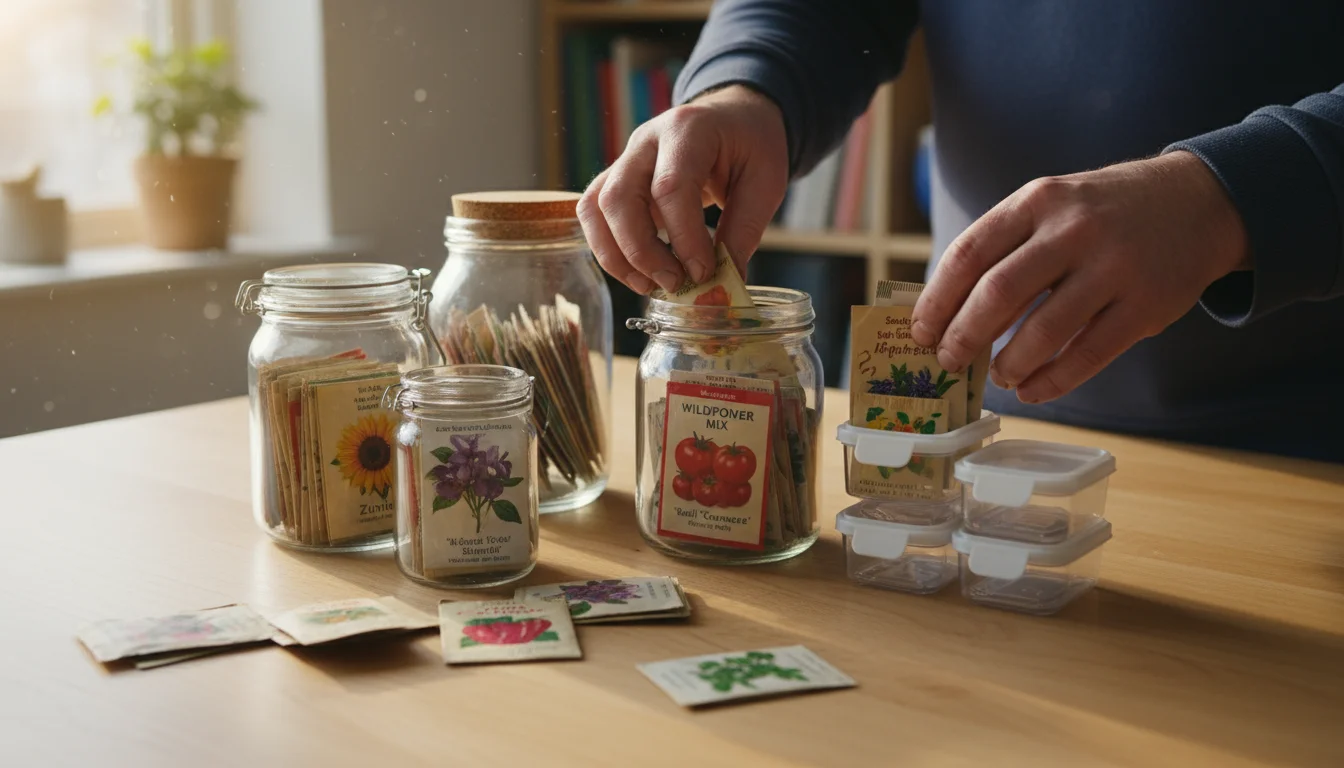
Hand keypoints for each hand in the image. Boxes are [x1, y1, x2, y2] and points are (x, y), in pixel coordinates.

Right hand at [577, 85, 788, 293]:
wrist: (733, 118)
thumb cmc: (750, 145)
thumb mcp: (765, 181)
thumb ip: (744, 230)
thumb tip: (727, 284)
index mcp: (688, 131)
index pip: (670, 187)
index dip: (683, 237)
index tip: (703, 273)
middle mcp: (647, 141)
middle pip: (619, 198)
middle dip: (641, 251)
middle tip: (674, 283)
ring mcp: (626, 160)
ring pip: (596, 208)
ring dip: (617, 256)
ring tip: (651, 286)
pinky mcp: (617, 181)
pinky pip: (594, 216)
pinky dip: (609, 251)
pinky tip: (639, 274)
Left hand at [910, 151, 1249, 403]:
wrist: (1197, 201)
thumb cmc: (1102, 213)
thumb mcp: (1050, 206)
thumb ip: (1004, 247)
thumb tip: (946, 311)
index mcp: (1037, 201)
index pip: (969, 254)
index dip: (937, 299)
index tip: (920, 331)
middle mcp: (1073, 229)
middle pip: (999, 292)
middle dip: (964, 336)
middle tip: (950, 361)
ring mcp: (1113, 267)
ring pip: (1043, 331)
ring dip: (1009, 364)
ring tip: (998, 376)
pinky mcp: (1145, 305)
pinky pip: (1088, 355)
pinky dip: (1052, 381)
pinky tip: (1033, 390)